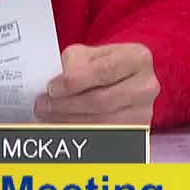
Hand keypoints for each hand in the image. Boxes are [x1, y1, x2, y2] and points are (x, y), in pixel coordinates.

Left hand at [35, 42, 158, 125]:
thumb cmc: (102, 63)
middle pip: (101, 101)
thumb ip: (75, 63)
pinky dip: (77, 133)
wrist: (122, 78)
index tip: (52, 88)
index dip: (74, 82)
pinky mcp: (137, 132)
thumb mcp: (89, 53)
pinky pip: (103, 136)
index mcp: (138, 58)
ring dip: (68, 122)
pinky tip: (60, 127)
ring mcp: (145, 112)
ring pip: (101, 123)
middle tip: (42, 105)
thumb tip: (58, 85)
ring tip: (47, 117)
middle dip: (66, 105)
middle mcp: (147, 86)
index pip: (103, 72)